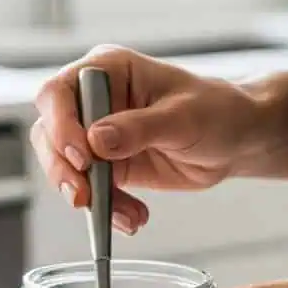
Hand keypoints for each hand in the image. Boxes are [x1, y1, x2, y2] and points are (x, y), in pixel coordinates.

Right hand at [31, 45, 261, 233]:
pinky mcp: (107, 165)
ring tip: (123, 214)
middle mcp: (95, 100)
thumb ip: (139, 128)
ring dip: (87, 196)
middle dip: (63, 169)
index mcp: (108, 70)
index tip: (82, 155)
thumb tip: (97, 139)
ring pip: (64, 167)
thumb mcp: (183, 117)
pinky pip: (92, 191)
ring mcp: (97, 135)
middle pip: (50, 133)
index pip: (58, 92)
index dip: (60, 124)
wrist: (237, 140)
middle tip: (85, 196)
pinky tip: (133, 218)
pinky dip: (108, 210)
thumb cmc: (217, 110)